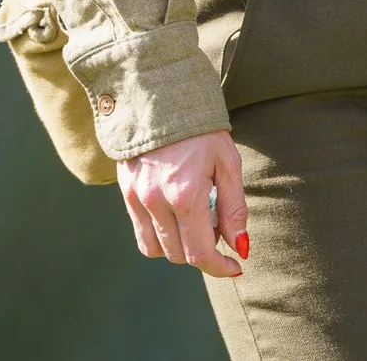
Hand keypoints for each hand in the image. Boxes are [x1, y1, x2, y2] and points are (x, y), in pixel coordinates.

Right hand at [118, 130, 247, 277]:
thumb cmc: (202, 130)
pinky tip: (175, 215)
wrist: (162, 99)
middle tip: (217, 227)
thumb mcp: (228, 163)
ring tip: (195, 220)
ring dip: (179, 247)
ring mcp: (137, 199)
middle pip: (179, 255)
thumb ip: (234, 208)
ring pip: (157, 250)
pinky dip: (161, 236)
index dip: (219, 266)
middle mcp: (156, 202)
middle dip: (203, 252)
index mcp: (185, 195)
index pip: (200, 253)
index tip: (235, 266)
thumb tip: (241, 246)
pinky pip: (141, 233)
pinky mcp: (126, 194)